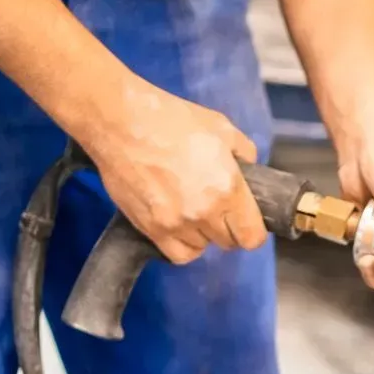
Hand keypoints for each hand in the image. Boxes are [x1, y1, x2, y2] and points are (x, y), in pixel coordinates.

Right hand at [89, 78, 267, 264]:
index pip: (252, 236)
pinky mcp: (149, 228)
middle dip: (229, 228)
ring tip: (195, 212)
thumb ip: (244, 152)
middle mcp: (203, 213)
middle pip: (228, 243)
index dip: (253, 230)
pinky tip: (180, 226)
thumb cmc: (171, 119)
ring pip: (202, 247)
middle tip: (219, 207)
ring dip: (203, 234)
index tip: (247, 218)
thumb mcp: (220, 127)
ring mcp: (174, 224)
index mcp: (227, 189)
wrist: (120, 122)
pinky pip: (176, 254)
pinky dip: (182, 244)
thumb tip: (249, 168)